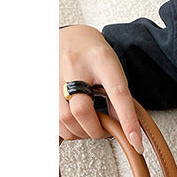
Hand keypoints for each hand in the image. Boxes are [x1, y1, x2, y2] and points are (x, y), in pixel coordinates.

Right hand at [59, 24, 142, 153]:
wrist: (69, 35)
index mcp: (100, 59)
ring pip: (63, 118)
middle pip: (81, 111)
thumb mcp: (113, 68)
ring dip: (80, 132)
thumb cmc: (94, 54)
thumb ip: (118, 96)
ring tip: (89, 126)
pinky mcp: (41, 85)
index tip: (135, 141)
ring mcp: (52, 74)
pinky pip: (51, 119)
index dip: (127, 121)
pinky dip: (65, 129)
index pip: (117, 93)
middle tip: (104, 131)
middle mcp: (74, 64)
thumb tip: (123, 129)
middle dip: (95, 130)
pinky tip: (74, 124)